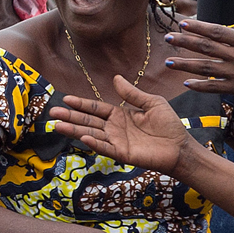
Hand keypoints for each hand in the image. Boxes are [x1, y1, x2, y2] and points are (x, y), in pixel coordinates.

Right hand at [49, 79, 193, 172]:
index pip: (95, 108)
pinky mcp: (122, 154)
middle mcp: (114, 128)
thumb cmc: (168, 125)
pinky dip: (94, 143)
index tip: (65, 98)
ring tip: (58, 125)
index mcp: (120, 115)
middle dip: (70, 116)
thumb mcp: (152, 103)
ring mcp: (116, 141)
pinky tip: (83, 137)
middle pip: (88, 121)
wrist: (180, 147)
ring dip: (74, 130)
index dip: (81, 103)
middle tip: (53, 112)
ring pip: (91, 134)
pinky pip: (105, 147)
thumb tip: (115, 78)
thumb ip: (132, 93)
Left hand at [170, 0, 233, 112]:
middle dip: (185, 42)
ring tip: (168, 62)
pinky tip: (186, 83)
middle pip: (205, 48)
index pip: (217, 32)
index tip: (183, 23)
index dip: (199, 27)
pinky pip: (215, 88)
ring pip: (205, 69)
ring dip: (185, 65)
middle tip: (167, 37)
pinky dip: (200, 86)